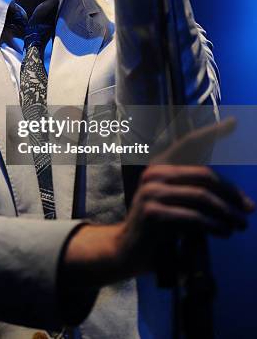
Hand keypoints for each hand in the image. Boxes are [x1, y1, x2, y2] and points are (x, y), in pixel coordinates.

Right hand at [117, 117, 254, 275]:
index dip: (211, 132)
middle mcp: (154, 173)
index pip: (189, 143)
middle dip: (231, 193)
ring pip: (202, 197)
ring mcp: (151, 192)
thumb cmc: (159, 229)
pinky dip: (214, 226)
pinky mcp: (153, 213)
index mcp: (160, 166)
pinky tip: (224, 232)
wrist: (128, 251)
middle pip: (204, 176)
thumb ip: (199, 194)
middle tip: (249, 209)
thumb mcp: (177, 204)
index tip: (233, 122)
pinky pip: (194, 217)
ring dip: (227, 212)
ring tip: (241, 224)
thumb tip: (241, 200)